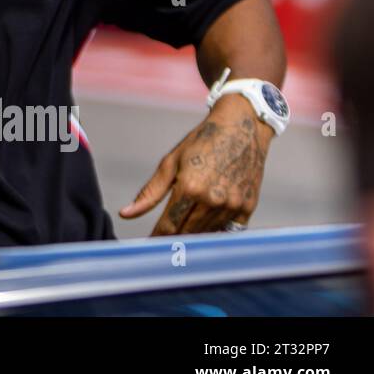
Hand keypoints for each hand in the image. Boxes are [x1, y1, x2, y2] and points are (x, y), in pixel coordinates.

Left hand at [120, 93, 274, 234]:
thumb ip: (150, 193)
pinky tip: (205, 228)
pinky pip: (228, 230)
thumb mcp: (170, 162)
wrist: (242, 128)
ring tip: (182, 236)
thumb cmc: (201, 142)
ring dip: (193, 237)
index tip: (148, 245)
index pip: (169, 225)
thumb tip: (125, 214)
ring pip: (207, 234)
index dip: (157, 238)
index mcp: (189, 188)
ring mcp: (232, 205)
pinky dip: (215, 232)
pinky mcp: (247, 207)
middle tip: (163, 244)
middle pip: (187, 233)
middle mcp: (212, 200)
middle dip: (173, 241)